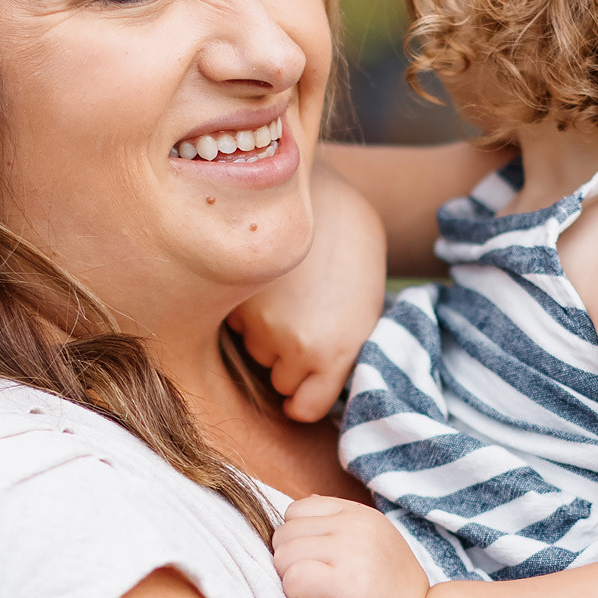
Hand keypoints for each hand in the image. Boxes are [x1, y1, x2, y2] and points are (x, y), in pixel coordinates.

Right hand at [227, 161, 388, 420]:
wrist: (323, 189)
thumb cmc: (352, 246)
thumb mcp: (364, 307)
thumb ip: (341, 351)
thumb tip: (314, 386)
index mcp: (338, 351)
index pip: (304, 409)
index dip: (304, 395)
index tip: (306, 383)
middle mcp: (296, 346)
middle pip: (277, 379)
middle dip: (287, 357)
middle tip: (304, 317)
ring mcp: (260, 324)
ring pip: (254, 351)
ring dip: (265, 331)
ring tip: (288, 292)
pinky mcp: (233, 299)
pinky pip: (235, 323)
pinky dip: (246, 308)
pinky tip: (267, 279)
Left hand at [271, 496, 429, 597]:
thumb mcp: (371, 546)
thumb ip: (338, 525)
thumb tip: (305, 502)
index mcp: (360, 515)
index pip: (297, 511)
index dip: (300, 543)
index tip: (324, 567)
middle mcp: (356, 526)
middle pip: (284, 534)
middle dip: (294, 565)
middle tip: (325, 587)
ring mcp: (352, 553)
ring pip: (283, 557)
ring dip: (295, 584)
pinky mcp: (344, 584)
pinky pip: (292, 580)